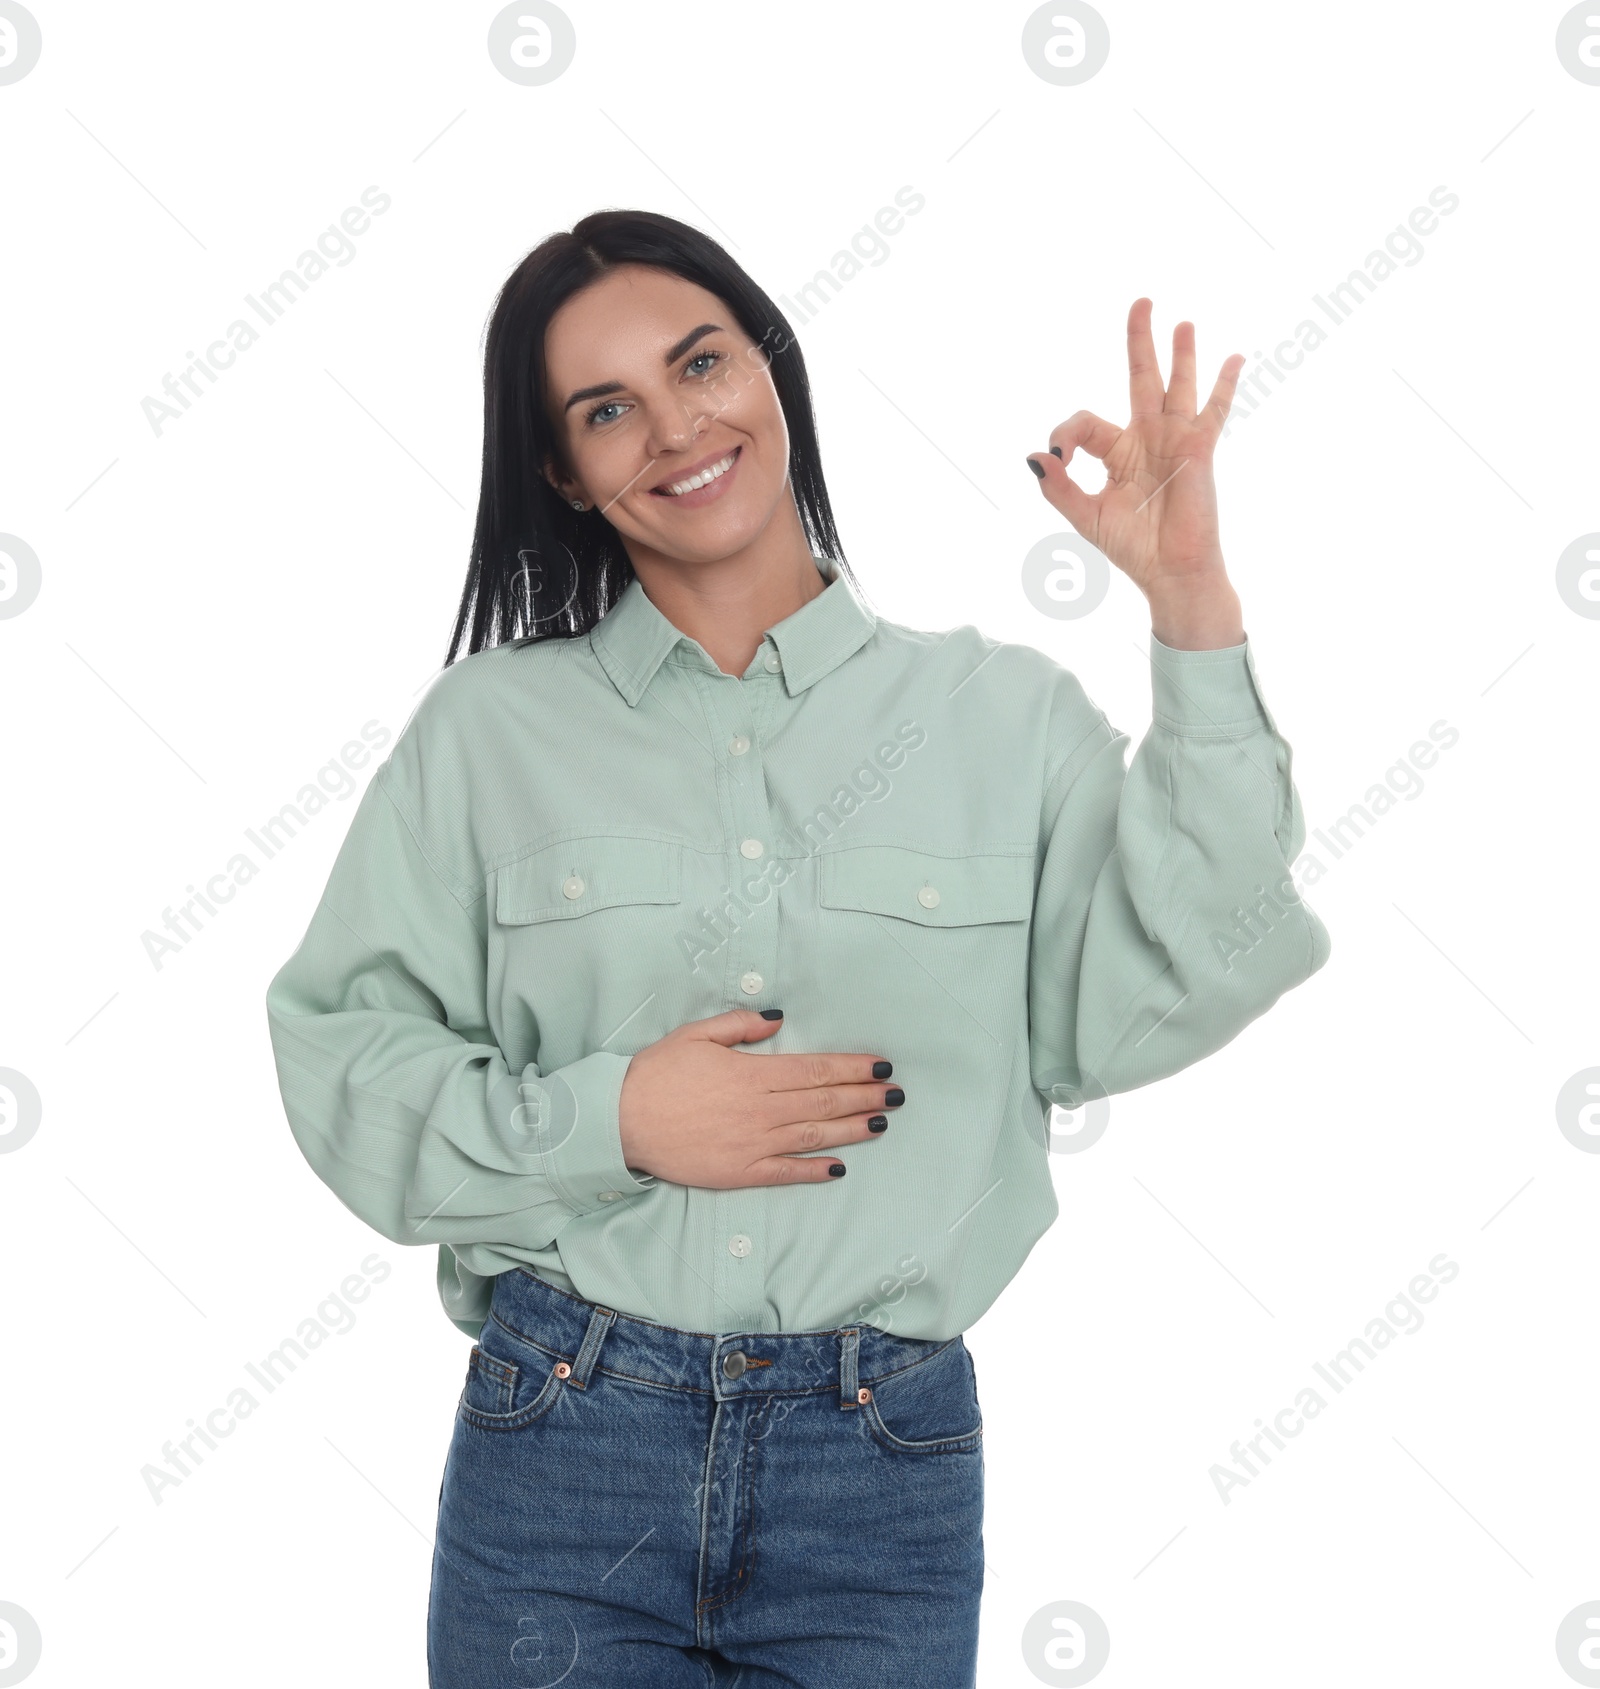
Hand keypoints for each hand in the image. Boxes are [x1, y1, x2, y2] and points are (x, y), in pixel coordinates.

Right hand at [617, 1009, 901, 1186]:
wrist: (619, 1121)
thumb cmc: (655, 1074)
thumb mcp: (695, 1035)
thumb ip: (739, 1026)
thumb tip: (777, 1020)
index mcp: (752, 1073)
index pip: (815, 1069)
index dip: (852, 1067)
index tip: (881, 1065)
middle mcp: (759, 1109)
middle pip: (823, 1103)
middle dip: (864, 1096)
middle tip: (897, 1094)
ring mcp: (751, 1144)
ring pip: (813, 1137)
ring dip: (852, 1130)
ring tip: (882, 1122)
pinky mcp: (738, 1173)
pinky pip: (784, 1173)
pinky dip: (814, 1171)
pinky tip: (840, 1168)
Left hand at [1026, 298, 1245, 649]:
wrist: (1170, 571)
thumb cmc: (1131, 548)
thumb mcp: (1084, 516)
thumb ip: (1058, 486)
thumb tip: (1034, 455)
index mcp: (1116, 453)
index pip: (1084, 423)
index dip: (1064, 434)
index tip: (1058, 459)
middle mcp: (1146, 439)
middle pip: (1140, 379)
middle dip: (1139, 341)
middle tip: (1141, 300)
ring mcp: (1175, 441)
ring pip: (1177, 386)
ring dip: (1181, 354)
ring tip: (1183, 322)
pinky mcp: (1199, 451)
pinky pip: (1214, 411)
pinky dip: (1224, 385)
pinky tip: (1234, 358)